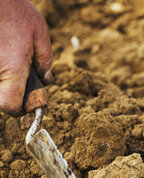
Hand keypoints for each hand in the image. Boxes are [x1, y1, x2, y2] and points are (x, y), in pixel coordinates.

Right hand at [0, 0, 52, 116]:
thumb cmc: (13, 10)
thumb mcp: (39, 32)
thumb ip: (45, 59)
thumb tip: (46, 80)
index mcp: (12, 68)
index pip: (10, 105)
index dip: (19, 108)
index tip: (26, 102)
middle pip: (1, 97)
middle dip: (12, 91)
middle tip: (20, 76)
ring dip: (4, 78)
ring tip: (8, 55)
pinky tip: (3, 52)